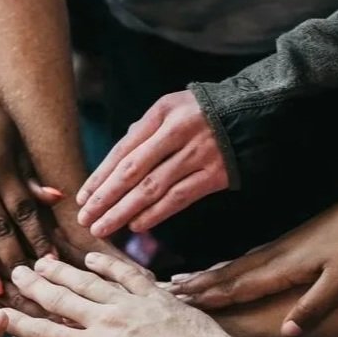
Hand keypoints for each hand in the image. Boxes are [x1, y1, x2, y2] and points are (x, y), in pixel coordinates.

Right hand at [14, 224, 148, 336]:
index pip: (45, 333)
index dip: (20, 323)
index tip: (1, 313)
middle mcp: (107, 320)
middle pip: (62, 298)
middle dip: (36, 286)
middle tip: (17, 272)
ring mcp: (133, 305)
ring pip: (90, 281)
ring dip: (64, 271)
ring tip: (46, 260)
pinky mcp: (157, 298)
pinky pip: (127, 274)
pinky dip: (108, 264)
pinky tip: (94, 258)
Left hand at [75, 90, 228, 237]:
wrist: (255, 111)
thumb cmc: (202, 113)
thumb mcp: (171, 109)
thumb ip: (143, 133)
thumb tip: (113, 166)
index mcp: (162, 113)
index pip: (123, 150)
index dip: (101, 176)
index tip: (83, 197)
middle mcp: (178, 132)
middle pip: (133, 171)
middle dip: (105, 198)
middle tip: (85, 218)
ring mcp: (198, 154)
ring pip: (153, 188)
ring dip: (124, 211)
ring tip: (103, 227)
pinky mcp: (216, 174)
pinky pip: (179, 198)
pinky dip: (156, 213)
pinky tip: (136, 225)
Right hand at [166, 195, 337, 335]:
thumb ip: (313, 307)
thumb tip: (287, 332)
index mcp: (282, 266)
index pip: (235, 286)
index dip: (206, 298)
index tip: (175, 305)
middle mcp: (274, 255)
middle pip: (224, 274)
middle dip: (192, 286)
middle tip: (159, 294)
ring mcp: (280, 248)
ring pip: (232, 266)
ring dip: (203, 276)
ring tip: (177, 282)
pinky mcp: (289, 244)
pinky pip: (246, 260)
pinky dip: (225, 268)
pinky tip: (222, 270)